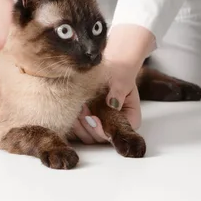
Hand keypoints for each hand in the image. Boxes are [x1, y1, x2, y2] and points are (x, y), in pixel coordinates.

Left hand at [72, 24, 154, 142]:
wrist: (109, 62)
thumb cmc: (119, 70)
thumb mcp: (121, 79)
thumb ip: (118, 92)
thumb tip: (113, 104)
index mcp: (129, 118)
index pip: (118, 132)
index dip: (103, 130)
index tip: (93, 118)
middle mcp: (115, 124)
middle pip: (101, 138)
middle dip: (89, 127)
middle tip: (81, 111)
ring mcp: (101, 124)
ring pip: (88, 135)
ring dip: (80, 125)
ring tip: (76, 108)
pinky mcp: (88, 120)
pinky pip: (79, 128)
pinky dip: (73, 121)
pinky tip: (70, 109)